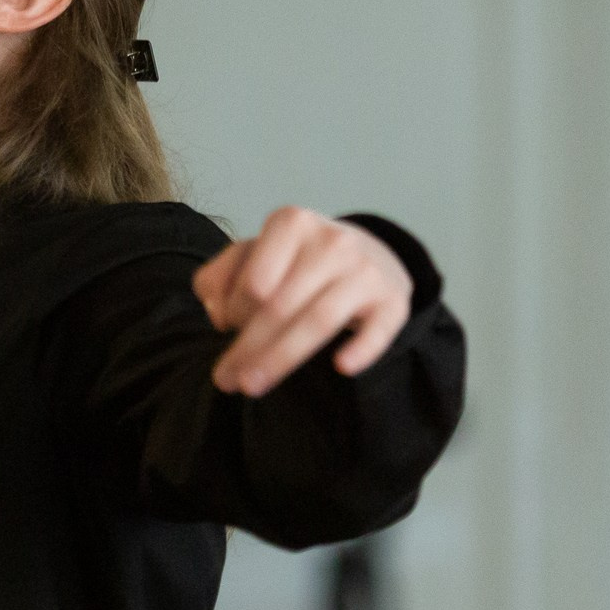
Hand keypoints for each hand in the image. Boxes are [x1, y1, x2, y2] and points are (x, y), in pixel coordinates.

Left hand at [192, 209, 411, 397]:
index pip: (253, 281)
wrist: (370, 252)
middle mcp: (332, 241)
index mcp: (291, 223)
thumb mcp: (254, 253)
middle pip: (280, 305)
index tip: (228, 329)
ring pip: (319, 321)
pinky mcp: (393, 301)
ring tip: (252, 387)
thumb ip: (219, 276)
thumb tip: (216, 312)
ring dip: (281, 359)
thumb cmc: (297, 259)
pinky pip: (378, 329)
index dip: (234, 313)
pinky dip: (362, 348)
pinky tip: (342, 367)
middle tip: (224, 380)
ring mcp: (365, 270)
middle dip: (248, 348)